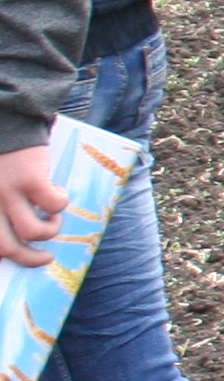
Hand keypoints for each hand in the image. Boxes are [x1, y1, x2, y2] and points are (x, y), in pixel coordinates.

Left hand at [0, 145, 64, 268]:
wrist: (5, 121)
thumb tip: (17, 232)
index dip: (5, 256)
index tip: (17, 258)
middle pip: (6, 247)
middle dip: (28, 259)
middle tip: (44, 258)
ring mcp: (7, 193)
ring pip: (33, 231)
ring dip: (49, 229)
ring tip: (53, 218)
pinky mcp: (30, 180)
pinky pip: (54, 205)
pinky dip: (60, 203)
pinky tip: (57, 190)